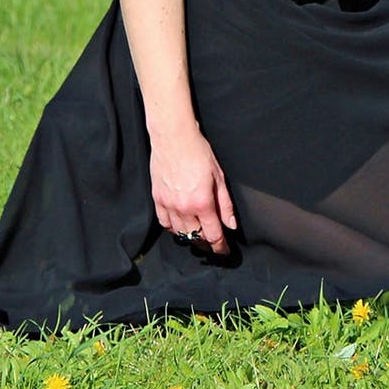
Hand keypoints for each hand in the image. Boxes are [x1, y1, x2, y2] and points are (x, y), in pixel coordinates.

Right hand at [149, 125, 237, 252]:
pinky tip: (180, 227)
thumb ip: (225, 204)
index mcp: (202, 203)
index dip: (220, 247)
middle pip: (196, 237)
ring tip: (199, 237)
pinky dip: (173, 228)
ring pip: (179, 233)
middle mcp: (184, 208)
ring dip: (190, 238)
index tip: (224, 251)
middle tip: (213, 245)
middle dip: (206, 244)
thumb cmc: (198, 152)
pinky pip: (164, 223)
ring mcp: (168, 205)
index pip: (213, 235)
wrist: (174, 138)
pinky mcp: (157, 199)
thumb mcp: (219, 177)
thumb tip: (230, 224)